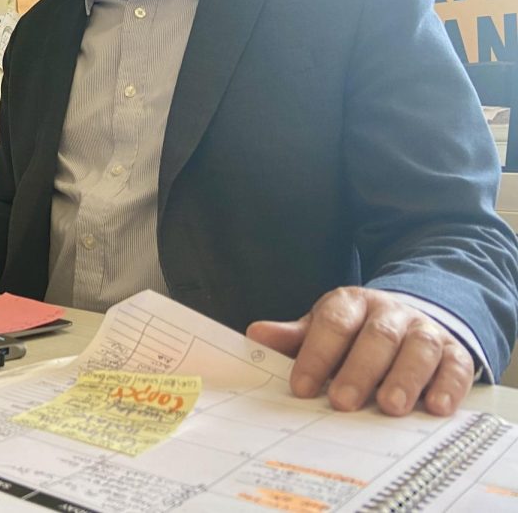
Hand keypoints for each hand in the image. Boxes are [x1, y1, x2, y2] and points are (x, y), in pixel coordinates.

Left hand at [247, 287, 474, 416]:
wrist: (404, 318)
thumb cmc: (354, 332)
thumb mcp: (322, 327)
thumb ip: (294, 336)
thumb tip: (255, 335)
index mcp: (351, 304)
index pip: (333, 323)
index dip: (316, 354)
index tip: (301, 387)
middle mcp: (390, 313)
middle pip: (376, 337)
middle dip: (359, 370)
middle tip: (342, 401)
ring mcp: (424, 330)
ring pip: (418, 348)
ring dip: (404, 378)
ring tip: (389, 407)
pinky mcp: (454, 350)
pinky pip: (455, 365)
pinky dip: (447, 386)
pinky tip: (435, 407)